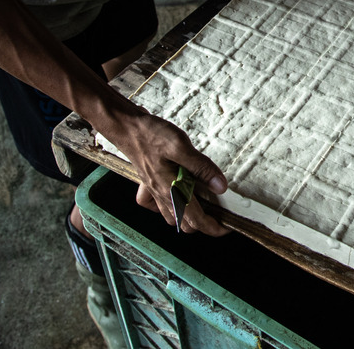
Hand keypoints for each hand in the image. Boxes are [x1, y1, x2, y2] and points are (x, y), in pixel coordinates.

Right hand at [104, 112, 230, 235]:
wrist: (124, 126)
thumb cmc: (150, 134)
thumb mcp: (180, 146)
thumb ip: (201, 167)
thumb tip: (220, 187)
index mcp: (171, 190)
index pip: (196, 219)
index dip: (214, 227)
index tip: (228, 226)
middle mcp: (161, 195)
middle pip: (185, 223)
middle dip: (204, 224)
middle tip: (220, 213)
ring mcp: (153, 190)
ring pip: (172, 217)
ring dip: (188, 217)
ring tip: (203, 206)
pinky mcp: (147, 183)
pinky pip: (155, 205)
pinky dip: (165, 207)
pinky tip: (174, 196)